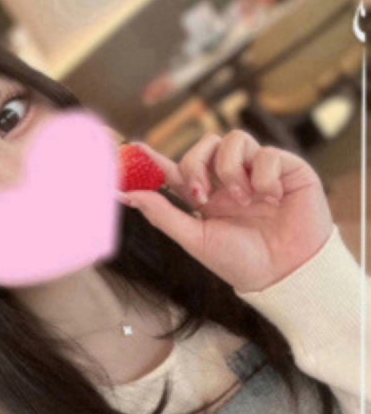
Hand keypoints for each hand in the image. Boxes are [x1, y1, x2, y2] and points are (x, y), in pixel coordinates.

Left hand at [118, 131, 333, 293]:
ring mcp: (257, 171)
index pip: (178, 170)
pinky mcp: (287, 168)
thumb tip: (128, 194)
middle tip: (200, 195)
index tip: (132, 148)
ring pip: (234, 138)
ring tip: (242, 201)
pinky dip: (264, 176)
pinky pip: (267, 152)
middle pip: (205, 144)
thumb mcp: (196, 239)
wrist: (285, 274)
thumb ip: (163, 214)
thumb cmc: (241, 262)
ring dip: (230, 169)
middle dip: (196, 164)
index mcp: (207, 196)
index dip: (155, 158)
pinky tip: (271, 200)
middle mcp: (230, 179)